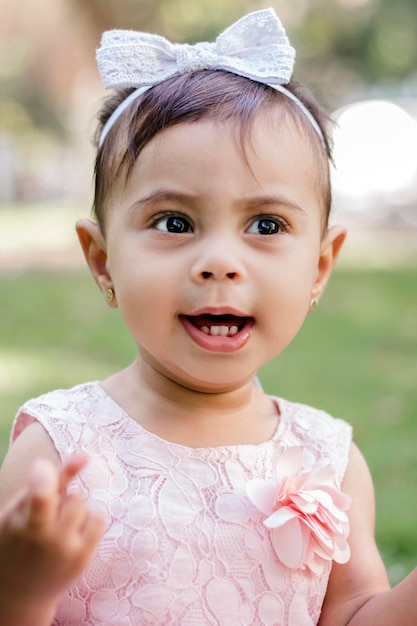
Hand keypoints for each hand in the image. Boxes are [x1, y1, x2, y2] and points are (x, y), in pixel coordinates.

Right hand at [0, 454, 104, 625]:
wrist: (18, 591)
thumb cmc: (16, 540)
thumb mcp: (20, 511)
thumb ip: (52, 481)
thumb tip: (85, 455)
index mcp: (27, 528)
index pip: (41, 498)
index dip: (44, 476)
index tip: (41, 466)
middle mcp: (51, 543)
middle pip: (75, 498)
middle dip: (63, 500)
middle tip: (47, 516)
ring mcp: (71, 553)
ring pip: (88, 507)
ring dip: (75, 509)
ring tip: (56, 526)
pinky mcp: (85, 559)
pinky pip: (98, 520)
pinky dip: (87, 520)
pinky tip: (70, 533)